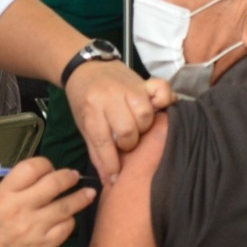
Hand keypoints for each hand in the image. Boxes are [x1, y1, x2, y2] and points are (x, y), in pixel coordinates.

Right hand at [0, 158, 95, 246]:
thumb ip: (15, 187)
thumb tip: (42, 177)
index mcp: (4, 194)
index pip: (32, 168)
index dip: (46, 164)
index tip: (51, 168)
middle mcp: (20, 209)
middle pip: (54, 183)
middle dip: (69, 177)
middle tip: (74, 176)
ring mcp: (33, 229)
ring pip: (66, 206)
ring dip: (80, 198)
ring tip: (88, 194)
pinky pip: (66, 228)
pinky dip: (69, 221)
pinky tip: (68, 218)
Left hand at [65, 59, 170, 182]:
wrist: (85, 66)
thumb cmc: (84, 99)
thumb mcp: (83, 124)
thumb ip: (96, 151)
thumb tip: (109, 180)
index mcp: (91, 108)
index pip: (103, 141)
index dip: (111, 164)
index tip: (115, 177)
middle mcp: (111, 96)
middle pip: (128, 129)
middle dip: (129, 143)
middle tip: (125, 143)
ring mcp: (130, 87)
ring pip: (145, 114)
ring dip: (144, 126)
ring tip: (138, 128)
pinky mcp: (144, 80)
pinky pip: (162, 90)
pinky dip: (164, 101)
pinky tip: (157, 109)